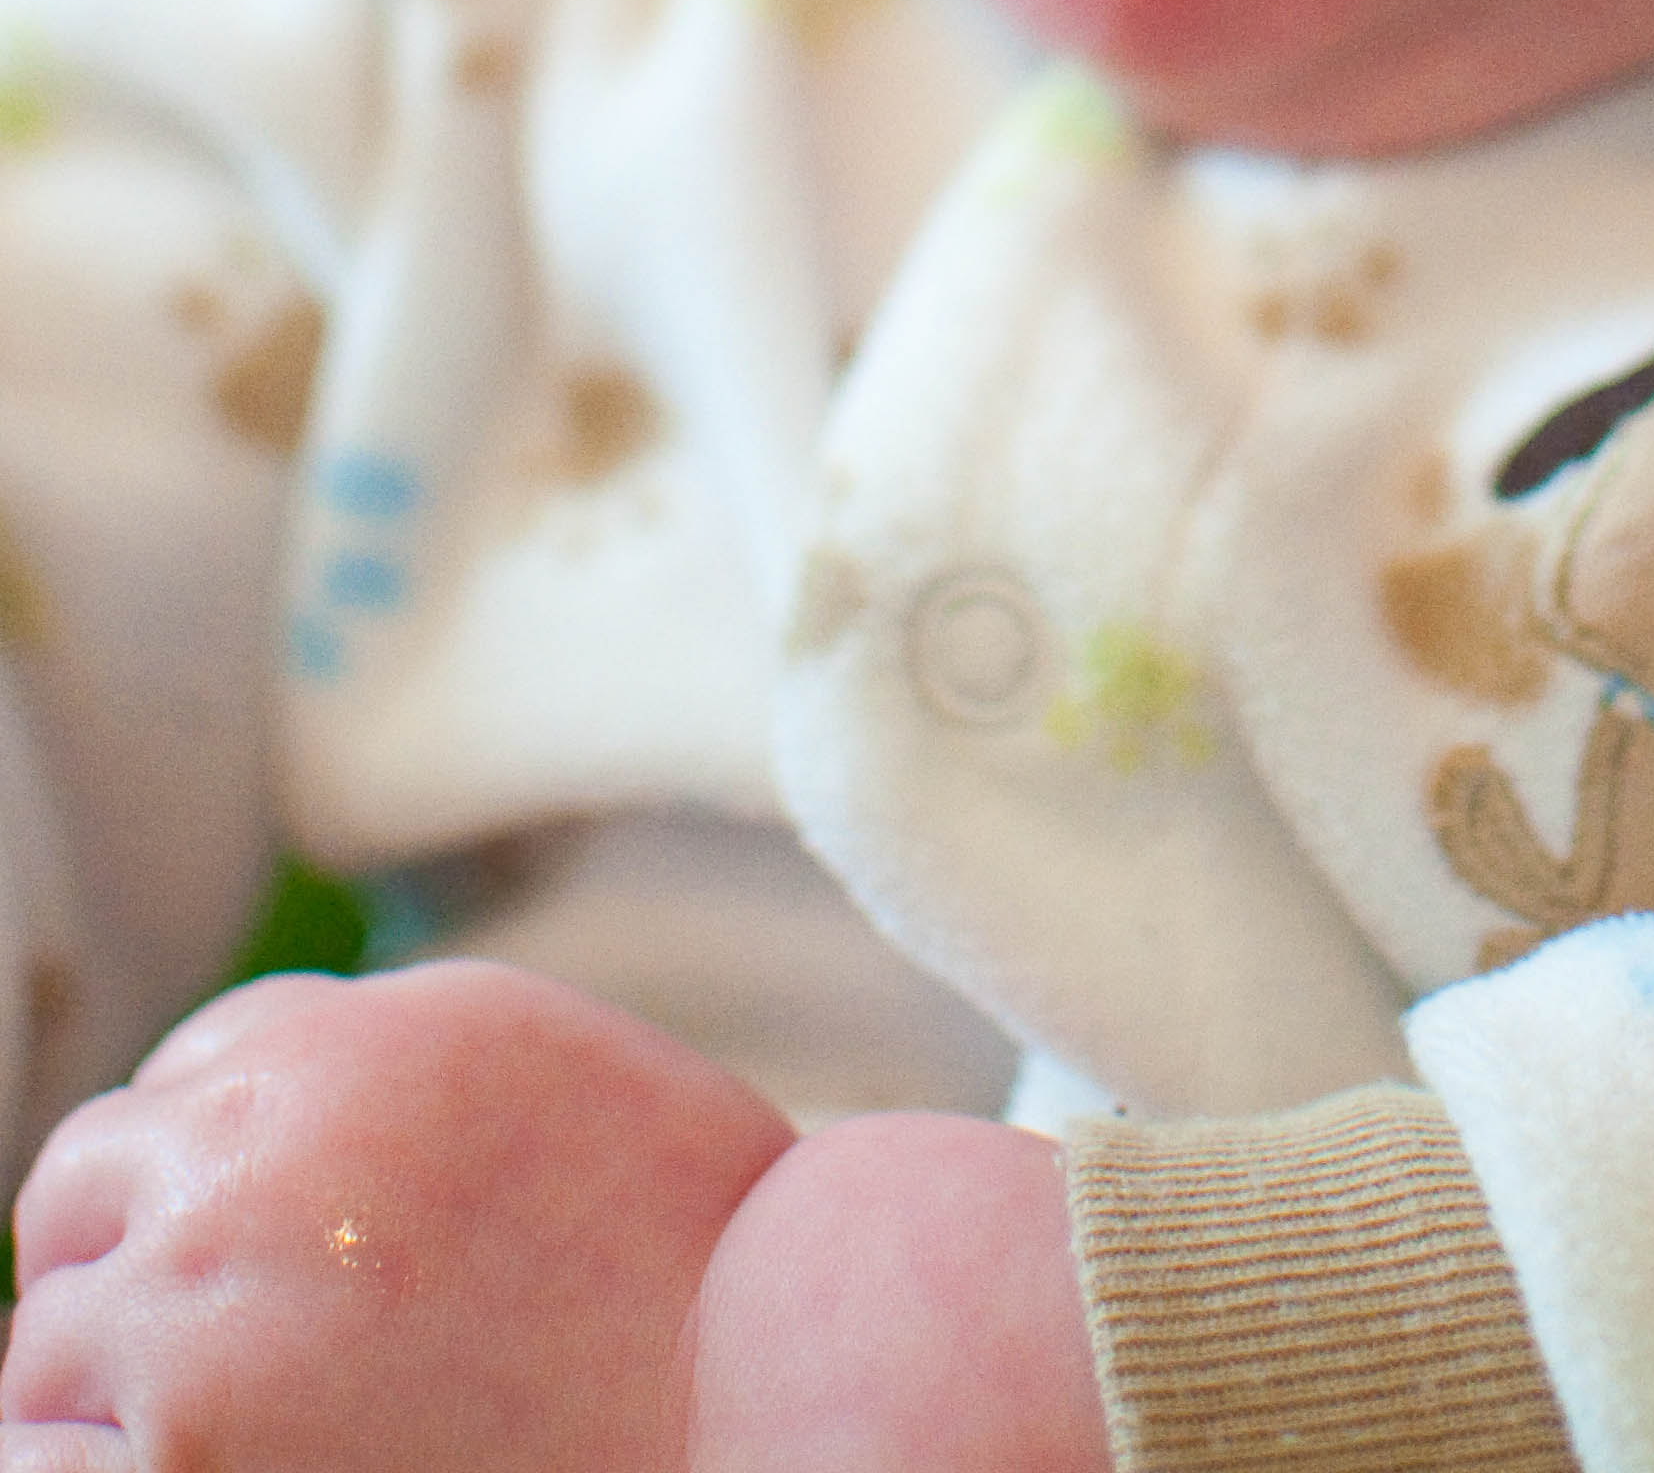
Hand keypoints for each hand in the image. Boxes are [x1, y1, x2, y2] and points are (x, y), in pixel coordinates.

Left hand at [2, 961, 790, 1472]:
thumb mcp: (541, 1071)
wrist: (762, 1397)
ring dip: (106, 1387)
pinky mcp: (186, 1468)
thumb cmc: (690, 1266)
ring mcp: (205, 1318)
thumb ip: (382, 1065)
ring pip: (41, 1346)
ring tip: (234, 1431)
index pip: (176, 1079)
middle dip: (124, 1258)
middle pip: (79, 1189)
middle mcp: (256, 1158)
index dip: (203, 1165)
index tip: (238, 1238)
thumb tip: (250, 1113)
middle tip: (208, 1345)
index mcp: (351, 1044)